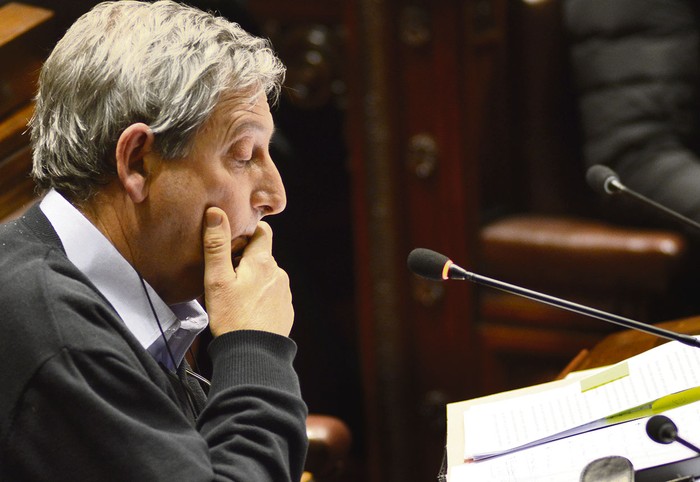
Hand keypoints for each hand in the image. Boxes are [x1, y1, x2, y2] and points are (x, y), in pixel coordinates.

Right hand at [202, 206, 293, 336]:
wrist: (254, 355)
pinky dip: (260, 297)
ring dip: (253, 279)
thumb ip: (216, 246)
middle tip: (225, 272)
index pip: (263, 231)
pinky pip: (272, 296)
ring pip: (267, 276)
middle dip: (246, 258)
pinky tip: (245, 309)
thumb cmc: (232, 317)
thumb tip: (216, 213)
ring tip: (233, 294)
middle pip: (263, 255)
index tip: (232, 240)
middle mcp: (278, 273)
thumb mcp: (217, 280)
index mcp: (263, 262)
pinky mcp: (285, 311)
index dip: (248, 231)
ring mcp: (284, 293)